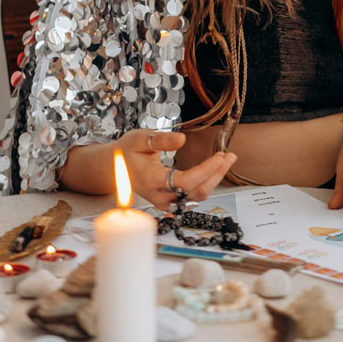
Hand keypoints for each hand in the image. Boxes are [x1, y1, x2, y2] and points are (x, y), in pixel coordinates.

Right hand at [118, 129, 236, 209]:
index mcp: (151, 180)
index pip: (185, 182)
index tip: (220, 155)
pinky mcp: (169, 202)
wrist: (112, 168)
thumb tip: (182, 140)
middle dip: (217, 174)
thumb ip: (161, 140)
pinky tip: (215, 169)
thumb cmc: (127, 151)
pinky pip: (192, 197)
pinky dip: (207, 182)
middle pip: (196, 192)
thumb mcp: (139, 139)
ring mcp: (164, 202)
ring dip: (215, 179)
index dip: (206, 170)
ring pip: (197, 197)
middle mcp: (160, 196)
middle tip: (230, 155)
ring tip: (227, 159)